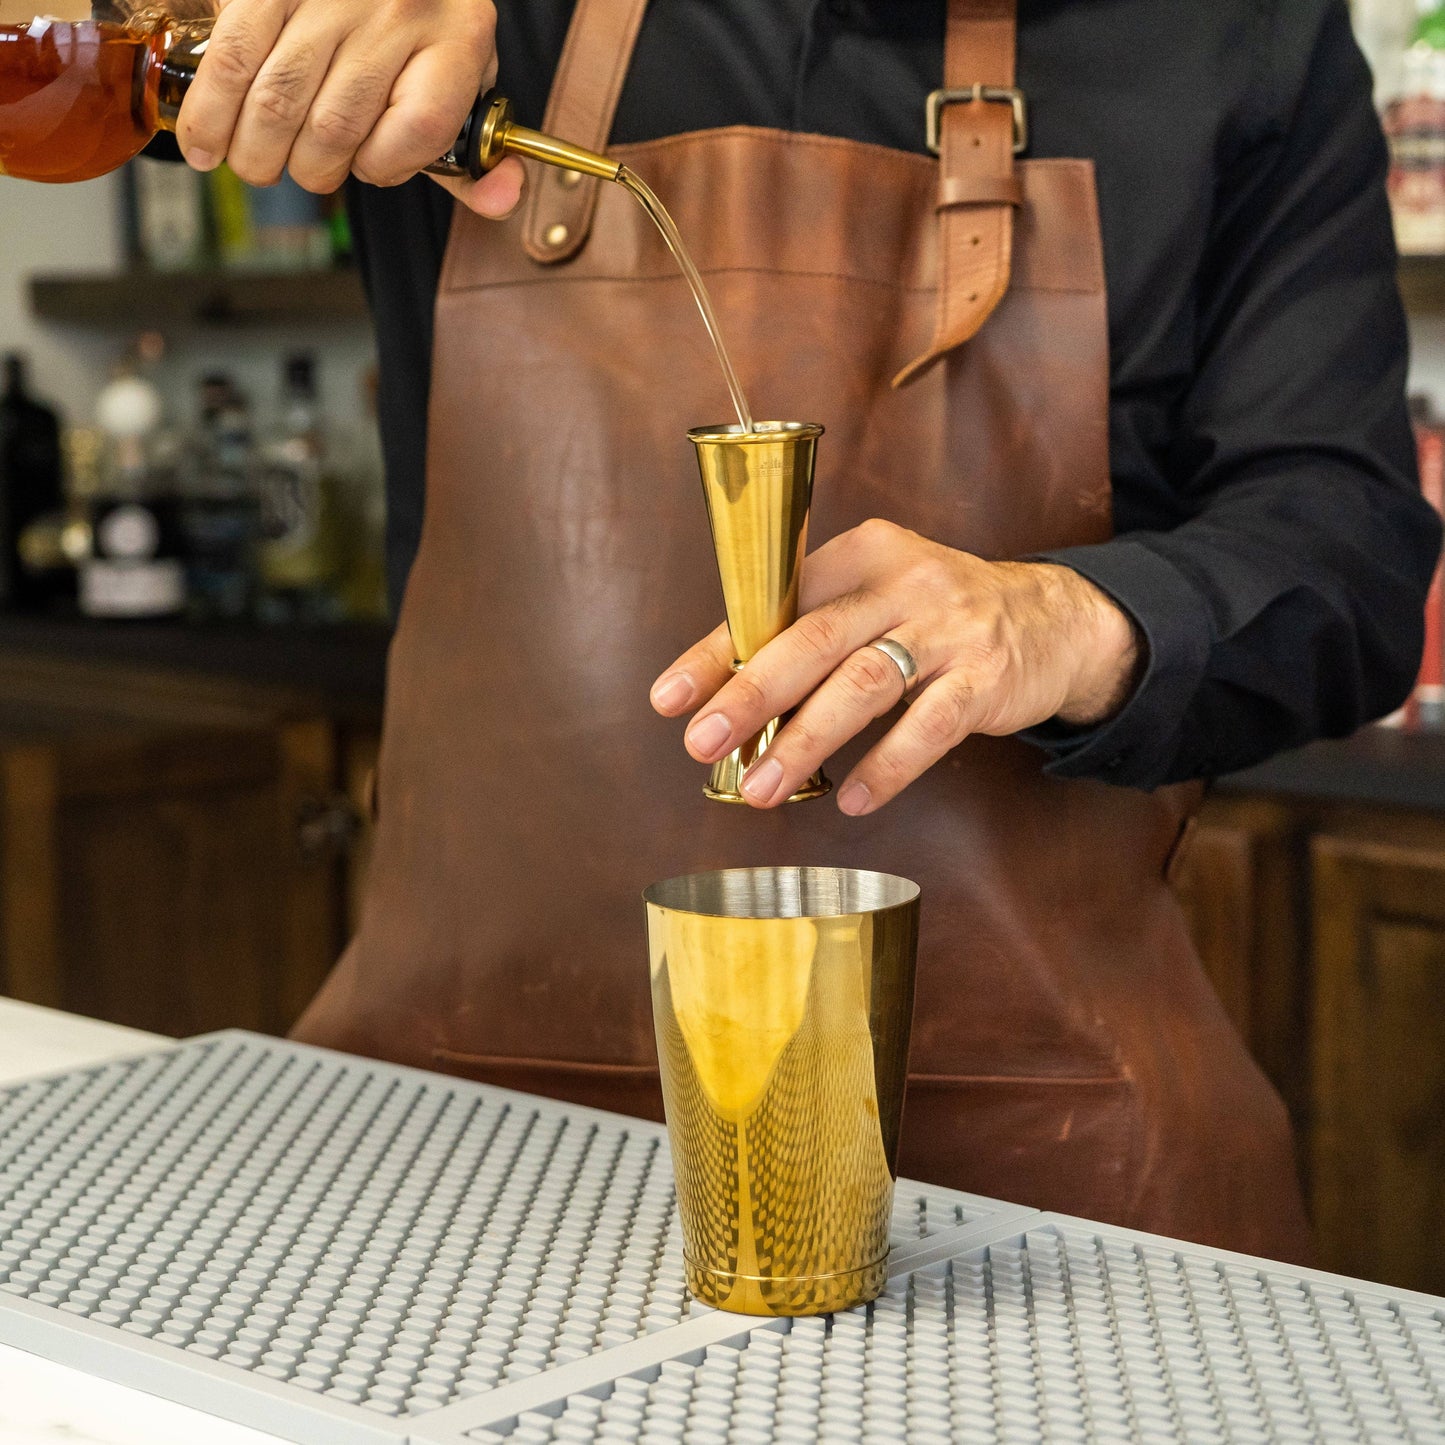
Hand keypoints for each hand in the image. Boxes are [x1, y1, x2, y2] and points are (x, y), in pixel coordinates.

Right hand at [175, 0, 524, 216]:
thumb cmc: (425, 27)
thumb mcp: (463, 83)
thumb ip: (474, 155)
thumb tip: (501, 201)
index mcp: (457, 36)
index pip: (418, 130)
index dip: (385, 168)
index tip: (369, 170)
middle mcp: (398, 8)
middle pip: (338, 122)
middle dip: (312, 169)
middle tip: (307, 171)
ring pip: (280, 99)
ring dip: (258, 152)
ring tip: (255, 166)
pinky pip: (233, 58)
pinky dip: (212, 113)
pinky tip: (206, 146)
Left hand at [650, 519, 1141, 814]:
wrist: (1051, 619)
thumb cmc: (934, 617)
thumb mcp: (875, 599)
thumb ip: (810, 636)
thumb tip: (725, 703)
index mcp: (860, 555)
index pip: (774, 604)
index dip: (716, 653)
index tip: (668, 699)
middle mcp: (904, 582)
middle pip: (814, 640)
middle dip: (750, 696)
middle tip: (701, 744)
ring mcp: (950, 628)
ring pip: (865, 685)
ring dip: (806, 741)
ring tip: (760, 789)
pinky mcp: (988, 677)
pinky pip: (930, 727)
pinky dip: (887, 767)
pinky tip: (853, 801)